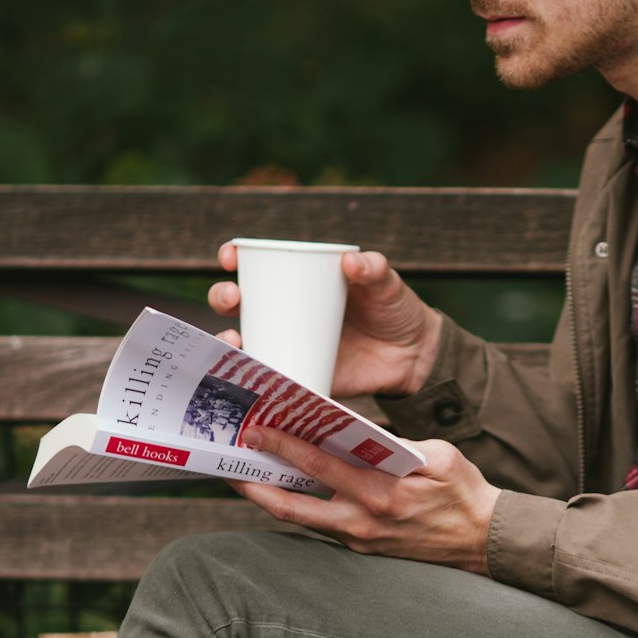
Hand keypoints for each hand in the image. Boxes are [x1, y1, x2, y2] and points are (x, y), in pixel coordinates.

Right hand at [208, 242, 442, 398]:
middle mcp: (286, 312)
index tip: (230, 257)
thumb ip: (374, 270)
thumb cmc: (395, 309)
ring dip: (227, 341)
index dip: (234, 257)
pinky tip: (249, 378)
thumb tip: (351, 261)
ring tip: (234, 341)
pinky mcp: (301, 374)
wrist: (414, 355)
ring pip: (245, 341)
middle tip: (233, 297)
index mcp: (300, 282)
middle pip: (238, 302)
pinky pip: (269, 379)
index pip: (257, 265)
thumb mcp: (387, 284)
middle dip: (222, 296)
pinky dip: (255, 380)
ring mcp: (290, 344)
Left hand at [231, 426, 500, 574]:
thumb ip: (398, 445)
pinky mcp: (363, 548)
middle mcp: (363, 523)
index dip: (282, 448)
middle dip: (256, 487)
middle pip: (292, 507)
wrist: (484, 542)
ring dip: (274, 498)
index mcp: (381, 495)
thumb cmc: (464, 493)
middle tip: (229, 466)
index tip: (255, 432)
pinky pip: (322, 525)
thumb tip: (360, 435)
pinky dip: (302, 506)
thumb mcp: (439, 457)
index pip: (319, 467)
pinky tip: (290, 489)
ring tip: (249, 475)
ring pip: (303, 519)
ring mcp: (360, 540)